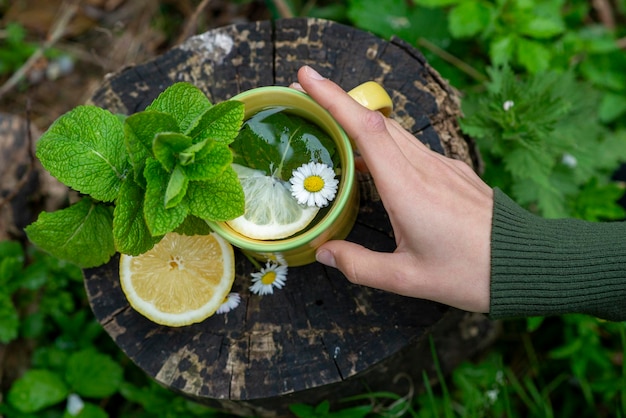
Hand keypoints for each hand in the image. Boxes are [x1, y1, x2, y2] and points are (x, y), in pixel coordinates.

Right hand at [293, 66, 493, 312]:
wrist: (528, 264)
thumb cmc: (470, 273)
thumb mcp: (408, 279)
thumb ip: (359, 265)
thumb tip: (322, 251)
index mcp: (408, 189)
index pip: (366, 130)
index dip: (334, 99)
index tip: (307, 77)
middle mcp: (425, 168)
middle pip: (376, 121)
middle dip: (339, 101)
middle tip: (306, 93)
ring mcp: (442, 165)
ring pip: (394, 132)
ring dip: (360, 120)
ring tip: (331, 124)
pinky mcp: (452, 171)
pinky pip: (411, 148)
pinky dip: (384, 143)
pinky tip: (374, 161)